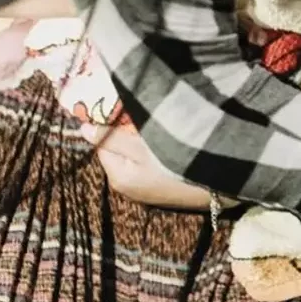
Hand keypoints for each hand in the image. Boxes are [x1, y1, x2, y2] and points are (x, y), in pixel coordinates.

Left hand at [82, 123, 232, 210]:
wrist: (218, 186)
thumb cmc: (176, 162)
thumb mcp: (141, 146)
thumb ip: (111, 137)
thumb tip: (82, 128)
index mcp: (117, 176)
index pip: (102, 143)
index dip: (112, 124)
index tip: (128, 110)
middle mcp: (126, 187)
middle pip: (118, 150)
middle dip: (127, 133)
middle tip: (146, 119)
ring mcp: (144, 191)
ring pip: (135, 157)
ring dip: (142, 142)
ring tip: (161, 130)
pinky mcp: (160, 190)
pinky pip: (149, 165)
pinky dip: (154, 153)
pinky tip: (170, 146)